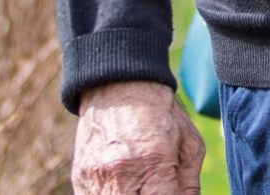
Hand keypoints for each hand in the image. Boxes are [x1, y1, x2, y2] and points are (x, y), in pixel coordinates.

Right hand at [72, 80, 203, 194]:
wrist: (119, 85)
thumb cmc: (161, 115)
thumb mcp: (189, 145)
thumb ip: (190, 187)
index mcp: (154, 163)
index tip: (169, 193)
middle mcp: (121, 174)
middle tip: (155, 189)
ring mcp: (96, 179)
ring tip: (140, 186)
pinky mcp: (80, 179)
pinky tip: (123, 187)